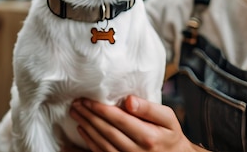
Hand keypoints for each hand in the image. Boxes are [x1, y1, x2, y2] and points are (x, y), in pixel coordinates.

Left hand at [69, 95, 204, 151]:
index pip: (119, 120)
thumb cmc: (170, 135)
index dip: (101, 109)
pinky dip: (87, 145)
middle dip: (89, 117)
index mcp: (148, 137)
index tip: (87, 100)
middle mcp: (136, 151)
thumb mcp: (168, 118)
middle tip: (76, 104)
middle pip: (107, 131)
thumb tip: (129, 100)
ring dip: (86, 128)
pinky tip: (81, 132)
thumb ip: (149, 108)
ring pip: (101, 144)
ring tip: (76, 114)